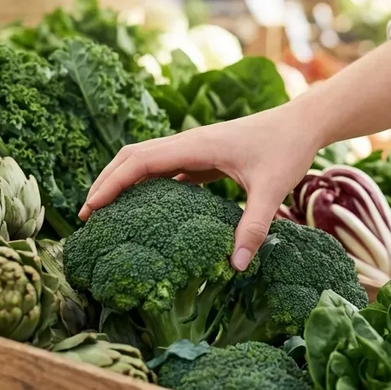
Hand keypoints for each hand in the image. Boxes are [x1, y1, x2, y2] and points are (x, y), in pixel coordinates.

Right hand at [80, 106, 321, 269]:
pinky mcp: (206, 156)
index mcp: (196, 145)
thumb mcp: (272, 189)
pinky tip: (148, 208)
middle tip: (88, 216)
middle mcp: (190, 142)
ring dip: (125, 181)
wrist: (302, 124)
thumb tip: (237, 265)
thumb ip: (254, 226)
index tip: (91, 208)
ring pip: (149, 160)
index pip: (141, 161)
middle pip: (134, 156)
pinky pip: (169, 168)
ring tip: (108, 212)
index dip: (112, 183)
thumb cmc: (287, 149)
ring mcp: (196, 147)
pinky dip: (151, 184)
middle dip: (107, 181)